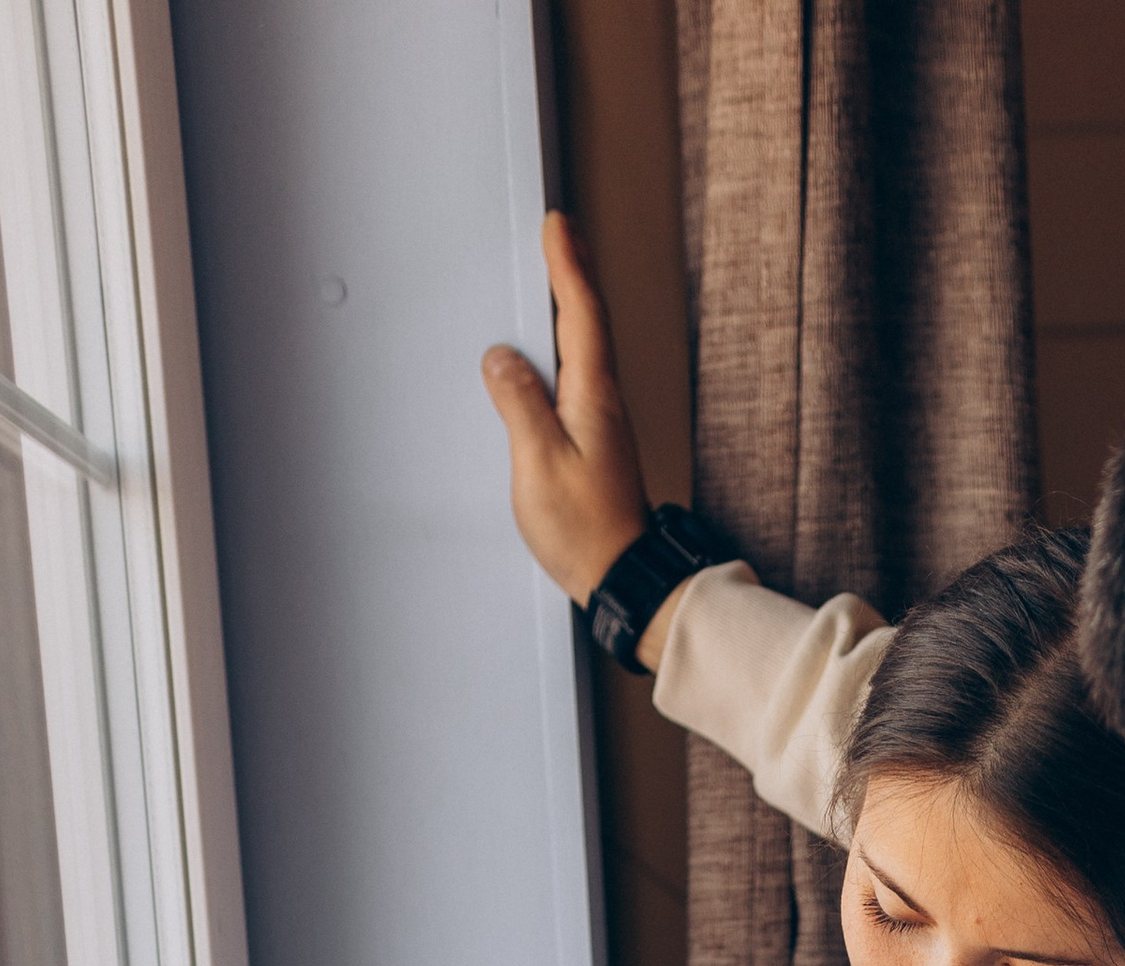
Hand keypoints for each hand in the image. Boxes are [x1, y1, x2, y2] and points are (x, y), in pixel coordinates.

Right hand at [481, 211, 663, 633]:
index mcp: (592, 397)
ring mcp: (602, 423)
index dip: (567, 268)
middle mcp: (603, 403)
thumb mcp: (540, 464)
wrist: (622, 578)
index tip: (558, 226)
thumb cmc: (588, 532)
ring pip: (585, 349)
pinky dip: (566, 349)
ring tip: (560, 275)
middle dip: (574, 274)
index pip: (579, 316)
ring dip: (572, 307)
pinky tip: (554, 354)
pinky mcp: (595, 444)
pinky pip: (577, 379)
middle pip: (588, 324)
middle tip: (563, 234)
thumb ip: (519, 405)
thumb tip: (502, 359)